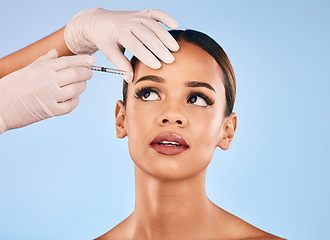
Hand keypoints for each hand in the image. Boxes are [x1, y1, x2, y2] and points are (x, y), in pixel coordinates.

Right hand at [0, 49, 94, 133]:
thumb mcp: (27, 69)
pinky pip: (70, 106)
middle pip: (75, 74)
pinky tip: (74, 97)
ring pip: (76, 90)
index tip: (91, 60)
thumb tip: (56, 52)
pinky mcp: (51, 111)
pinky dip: (75, 101)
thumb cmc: (12, 86)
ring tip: (82, 84)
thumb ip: (44, 61)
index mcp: (42, 69)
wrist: (0, 106)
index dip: (83, 60)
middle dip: (86, 72)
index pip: (68, 61)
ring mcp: (50, 96)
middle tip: (89, 72)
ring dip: (82, 86)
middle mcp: (48, 81)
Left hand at [64, 8, 179, 81]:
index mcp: (119, 32)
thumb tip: (130, 79)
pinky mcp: (142, 13)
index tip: (157, 66)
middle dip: (159, 48)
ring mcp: (137, 16)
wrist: (100, 21)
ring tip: (175, 49)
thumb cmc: (105, 39)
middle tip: (170, 60)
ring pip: (154, 25)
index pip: (135, 45)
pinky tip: (175, 25)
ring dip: (166, 37)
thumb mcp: (109, 52)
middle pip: (147, 35)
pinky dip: (166, 17)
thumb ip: (121, 64)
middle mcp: (129, 22)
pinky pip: (156, 13)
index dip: (146, 56)